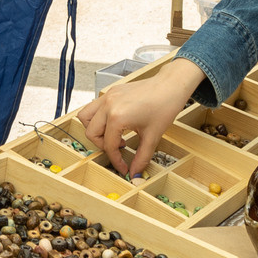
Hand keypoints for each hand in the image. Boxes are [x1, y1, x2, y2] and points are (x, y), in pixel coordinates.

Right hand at [75, 59, 204, 177]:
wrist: (171, 85)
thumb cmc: (164, 106)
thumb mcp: (153, 136)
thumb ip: (141, 158)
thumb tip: (135, 173)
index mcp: (117, 117)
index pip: (108, 145)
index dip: (116, 160)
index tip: (123, 167)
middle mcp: (108, 105)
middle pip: (91, 132)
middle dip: (102, 145)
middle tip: (117, 148)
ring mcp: (108, 96)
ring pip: (85, 116)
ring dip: (94, 129)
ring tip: (112, 134)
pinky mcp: (111, 91)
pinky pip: (95, 107)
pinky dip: (100, 118)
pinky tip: (117, 123)